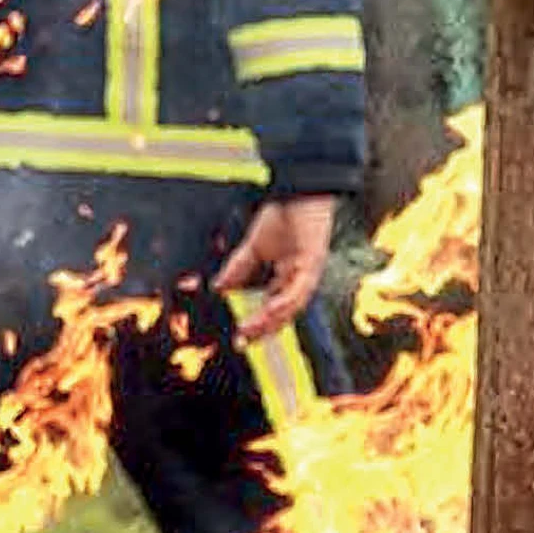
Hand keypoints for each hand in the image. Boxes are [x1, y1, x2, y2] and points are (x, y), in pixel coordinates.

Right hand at [214, 194, 338, 340]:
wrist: (297, 191)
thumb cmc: (283, 215)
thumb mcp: (255, 246)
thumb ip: (238, 268)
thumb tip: (218, 288)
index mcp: (288, 276)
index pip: (274, 307)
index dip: (259, 324)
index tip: (239, 337)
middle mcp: (301, 277)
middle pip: (285, 312)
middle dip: (265, 329)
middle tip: (243, 341)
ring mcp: (309, 270)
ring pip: (294, 305)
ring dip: (273, 319)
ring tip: (252, 329)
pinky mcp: (315, 260)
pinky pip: (302, 288)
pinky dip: (286, 300)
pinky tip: (272, 308)